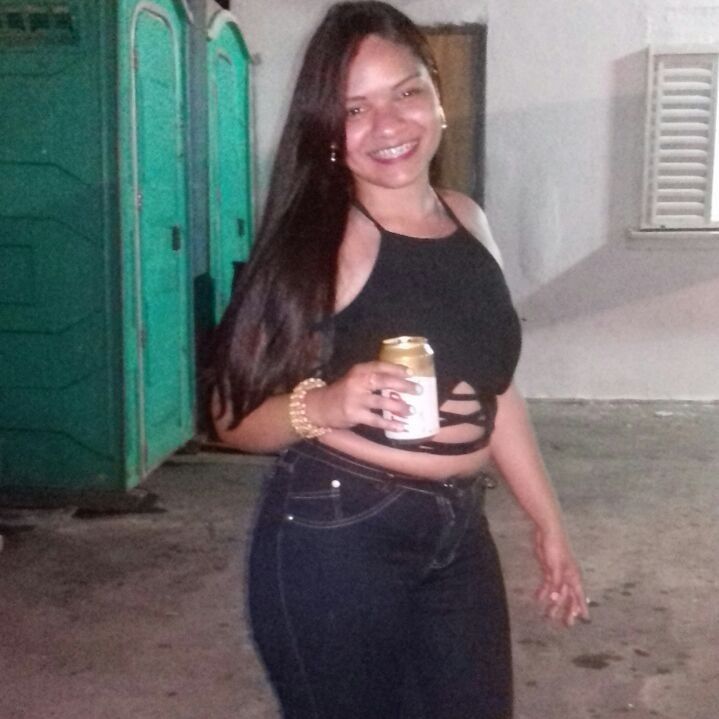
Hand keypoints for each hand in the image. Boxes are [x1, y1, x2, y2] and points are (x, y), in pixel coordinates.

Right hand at [305, 361, 420, 431]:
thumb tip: (402, 382)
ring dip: (399, 406)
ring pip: (382, 402)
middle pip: (383, 381)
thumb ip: (373, 378)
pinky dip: (390, 424)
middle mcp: (357, 382)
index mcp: (359, 371)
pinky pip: (376, 420)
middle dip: (403, 385)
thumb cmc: (344, 392)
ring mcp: (355, 399)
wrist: (321, 406)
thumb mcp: (355, 379)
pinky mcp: (354, 415)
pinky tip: (402, 426)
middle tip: (418, 390)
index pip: (380, 365)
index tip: (412, 372)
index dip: (396, 368)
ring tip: (412, 410)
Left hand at [534, 527, 588, 626]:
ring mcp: (557, 573)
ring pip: (557, 592)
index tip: (585, 619)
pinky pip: (547, 584)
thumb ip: (556, 584)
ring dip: (554, 603)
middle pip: (568, 597)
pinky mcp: (548, 569)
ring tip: (549, 616)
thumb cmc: (556, 548)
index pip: (579, 595)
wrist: (548, 531)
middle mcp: (567, 576)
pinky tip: (538, 599)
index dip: (582, 607)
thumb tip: (555, 600)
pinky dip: (543, 592)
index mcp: (573, 576)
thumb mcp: (556, 568)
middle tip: (566, 624)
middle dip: (568, 610)